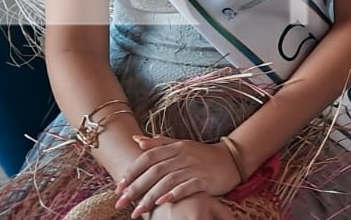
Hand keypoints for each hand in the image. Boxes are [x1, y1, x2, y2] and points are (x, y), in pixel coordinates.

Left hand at [115, 136, 240, 215]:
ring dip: (150, 196)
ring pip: (168, 180)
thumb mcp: (181, 145)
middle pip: (155, 171)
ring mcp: (194, 166)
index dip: (132, 171)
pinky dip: (174, 193)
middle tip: (121, 202)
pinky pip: (187, 186)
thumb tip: (137, 140)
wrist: (231, 160)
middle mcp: (183, 155)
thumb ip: (159, 143)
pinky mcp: (205, 179)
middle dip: (135, 188)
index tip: (119, 186)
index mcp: (176, 146)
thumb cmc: (201, 155)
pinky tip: (163, 202)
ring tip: (137, 211)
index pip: (148, 157)